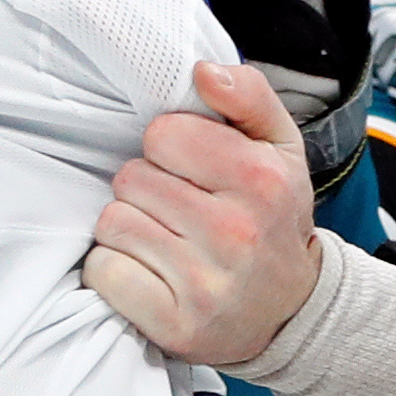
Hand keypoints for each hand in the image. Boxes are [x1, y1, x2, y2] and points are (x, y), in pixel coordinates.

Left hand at [84, 61, 321, 364]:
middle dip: (147, 188)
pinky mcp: (175, 323)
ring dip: (129, 227)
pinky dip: (116, 270)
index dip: (170, 147)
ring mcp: (206, 283)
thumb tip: (202, 71)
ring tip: (165, 240)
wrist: (290, 312)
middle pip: (131, 177)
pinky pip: (105, 271)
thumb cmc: (273, 219)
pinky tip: (150, 272)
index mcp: (262, 180)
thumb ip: (249, 96)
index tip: (191, 168)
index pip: (163, 134)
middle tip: (179, 208)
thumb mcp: (280, 149)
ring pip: (113, 222)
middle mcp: (236, 233)